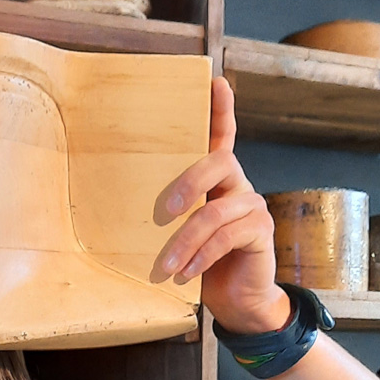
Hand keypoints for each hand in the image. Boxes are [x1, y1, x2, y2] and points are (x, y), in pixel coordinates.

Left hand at [155, 77, 289, 334]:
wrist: (236, 299)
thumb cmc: (200, 262)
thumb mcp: (177, 235)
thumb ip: (165, 217)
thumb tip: (119, 207)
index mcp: (216, 180)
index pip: (222, 137)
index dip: (221, 110)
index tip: (215, 81)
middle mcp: (238, 185)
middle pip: (219, 162)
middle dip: (189, 182)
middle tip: (165, 210)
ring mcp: (253, 206)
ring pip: (216, 211)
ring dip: (186, 240)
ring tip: (169, 265)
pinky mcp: (261, 231)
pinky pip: (227, 237)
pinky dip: (203, 255)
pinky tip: (187, 272)